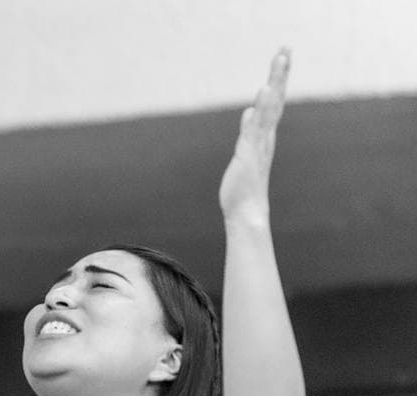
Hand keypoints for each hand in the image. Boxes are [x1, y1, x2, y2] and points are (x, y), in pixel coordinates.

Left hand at [220, 49, 288, 221]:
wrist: (247, 211)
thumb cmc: (244, 185)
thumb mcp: (245, 151)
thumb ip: (248, 130)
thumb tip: (249, 112)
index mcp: (264, 135)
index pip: (273, 102)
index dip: (277, 79)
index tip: (282, 57)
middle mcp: (266, 136)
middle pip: (275, 98)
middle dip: (280, 73)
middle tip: (286, 48)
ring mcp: (259, 143)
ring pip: (270, 107)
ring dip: (275, 82)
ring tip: (281, 60)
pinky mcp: (250, 152)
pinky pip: (256, 125)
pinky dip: (261, 108)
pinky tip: (263, 91)